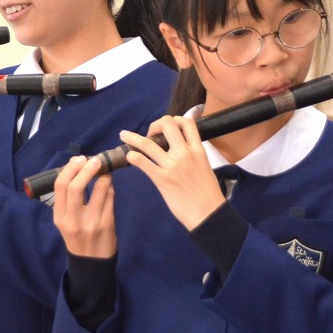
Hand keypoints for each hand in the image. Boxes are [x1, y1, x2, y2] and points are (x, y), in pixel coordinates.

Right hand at [52, 155, 116, 258]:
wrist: (91, 263)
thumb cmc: (77, 237)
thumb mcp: (65, 222)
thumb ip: (69, 200)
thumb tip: (79, 169)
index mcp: (59, 217)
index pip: (60, 186)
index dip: (70, 169)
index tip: (78, 160)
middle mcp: (73, 220)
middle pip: (76, 186)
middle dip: (86, 169)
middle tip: (95, 161)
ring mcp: (91, 222)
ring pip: (99, 189)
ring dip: (103, 176)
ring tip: (104, 172)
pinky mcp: (107, 224)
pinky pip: (110, 198)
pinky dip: (110, 188)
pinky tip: (108, 185)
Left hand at [122, 115, 224, 230]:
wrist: (208, 213)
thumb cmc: (208, 194)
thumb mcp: (204, 167)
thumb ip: (193, 156)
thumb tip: (182, 151)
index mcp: (198, 150)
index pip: (187, 122)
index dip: (174, 120)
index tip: (166, 128)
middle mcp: (185, 153)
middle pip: (167, 124)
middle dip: (155, 125)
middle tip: (149, 134)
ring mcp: (172, 165)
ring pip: (148, 143)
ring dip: (132, 137)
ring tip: (123, 135)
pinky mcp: (162, 179)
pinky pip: (143, 162)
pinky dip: (133, 157)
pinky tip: (129, 157)